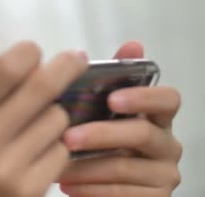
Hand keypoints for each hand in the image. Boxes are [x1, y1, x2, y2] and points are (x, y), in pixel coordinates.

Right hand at [0, 41, 88, 195]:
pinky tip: (33, 152)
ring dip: (51, 113)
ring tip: (32, 123)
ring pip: (56, 119)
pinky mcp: (30, 191)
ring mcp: (9, 170)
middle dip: (65, 67)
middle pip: (41, 89)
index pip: (5, 71)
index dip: (27, 53)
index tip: (34, 51)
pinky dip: (53, 145)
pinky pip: (60, 151)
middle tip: (76, 57)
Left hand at [59, 41, 182, 195]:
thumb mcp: (98, 110)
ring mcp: (163, 174)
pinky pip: (122, 194)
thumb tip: (133, 43)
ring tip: (57, 165)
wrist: (95, 184)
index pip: (168, 99)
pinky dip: (90, 190)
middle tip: (67, 137)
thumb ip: (111, 79)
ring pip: (125, 168)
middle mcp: (166, 144)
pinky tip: (66, 185)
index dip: (144, 97)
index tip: (112, 99)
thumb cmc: (96, 141)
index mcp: (156, 116)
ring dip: (86, 167)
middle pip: (141, 134)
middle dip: (101, 134)